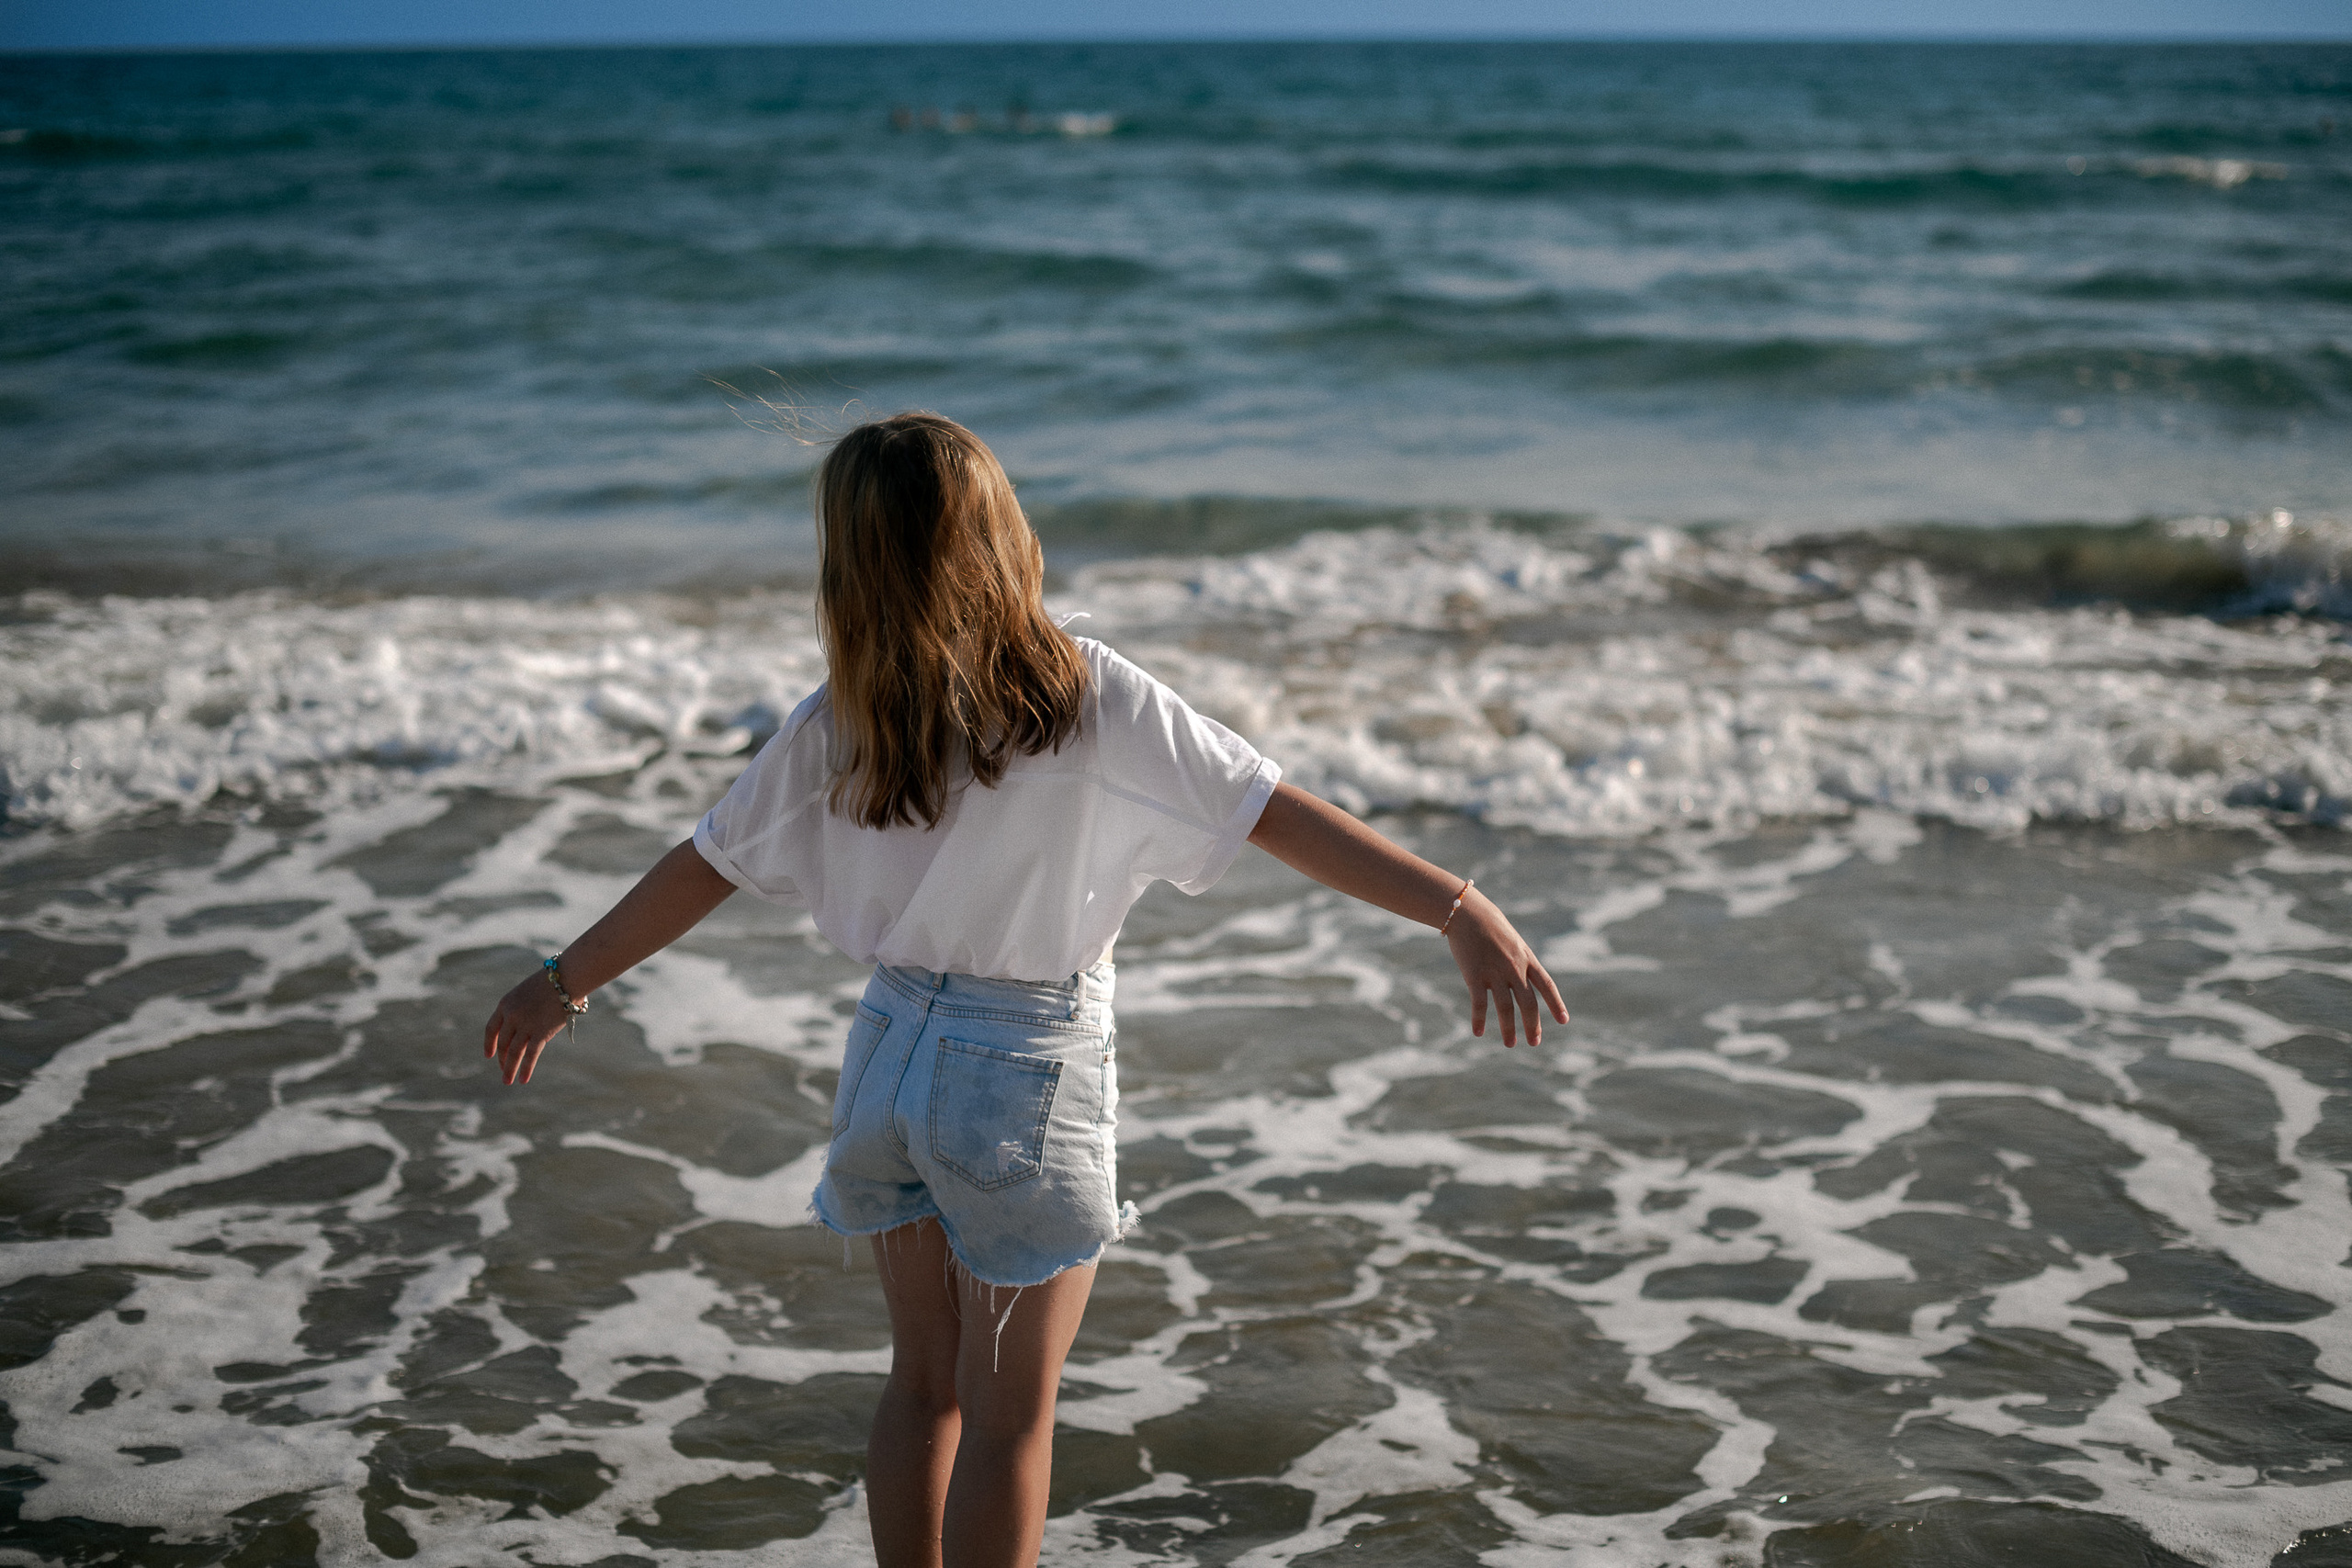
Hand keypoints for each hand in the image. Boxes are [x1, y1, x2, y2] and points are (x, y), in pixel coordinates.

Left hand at [482, 970, 577, 1085]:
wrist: (567, 977)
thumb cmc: (553, 981)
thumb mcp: (529, 993)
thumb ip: (523, 1010)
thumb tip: (527, 1029)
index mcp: (505, 1003)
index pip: (491, 1028)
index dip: (489, 1043)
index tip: (488, 1055)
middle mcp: (511, 1016)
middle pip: (503, 1042)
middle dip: (502, 1058)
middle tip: (503, 1070)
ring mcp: (525, 1025)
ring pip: (513, 1052)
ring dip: (509, 1068)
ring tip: (507, 1081)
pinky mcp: (540, 1032)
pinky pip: (531, 1055)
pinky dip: (526, 1068)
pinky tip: (523, 1080)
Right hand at [1444, 888, 1569, 1047]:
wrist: (1467, 912)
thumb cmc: (1489, 925)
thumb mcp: (1512, 941)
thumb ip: (1519, 961)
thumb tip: (1523, 980)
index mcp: (1527, 958)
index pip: (1547, 985)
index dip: (1556, 1003)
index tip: (1564, 1021)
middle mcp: (1514, 967)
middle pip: (1528, 1002)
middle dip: (1532, 1024)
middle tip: (1534, 1042)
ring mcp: (1495, 972)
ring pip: (1506, 1007)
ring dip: (1509, 1028)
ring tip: (1510, 1044)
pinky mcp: (1475, 975)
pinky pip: (1479, 1003)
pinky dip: (1479, 1019)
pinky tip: (1478, 1032)